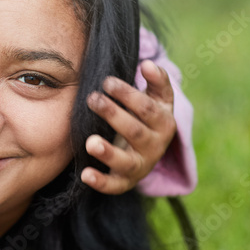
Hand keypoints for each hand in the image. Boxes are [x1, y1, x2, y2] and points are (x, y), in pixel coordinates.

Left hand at [81, 60, 176, 194]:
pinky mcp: (125, 181)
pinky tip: (85, 175)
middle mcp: (154, 146)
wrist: (148, 148)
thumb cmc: (146, 115)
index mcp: (164, 123)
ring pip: (126, 162)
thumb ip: (156, 80)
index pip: (147, 108)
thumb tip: (148, 64)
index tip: (107, 82)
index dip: (128, 95)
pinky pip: (114, 186)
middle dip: (113, 115)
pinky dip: (100, 182)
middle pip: (135, 131)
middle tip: (93, 99)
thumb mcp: (158, 98)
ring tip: (90, 142)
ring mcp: (140, 166)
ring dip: (108, 152)